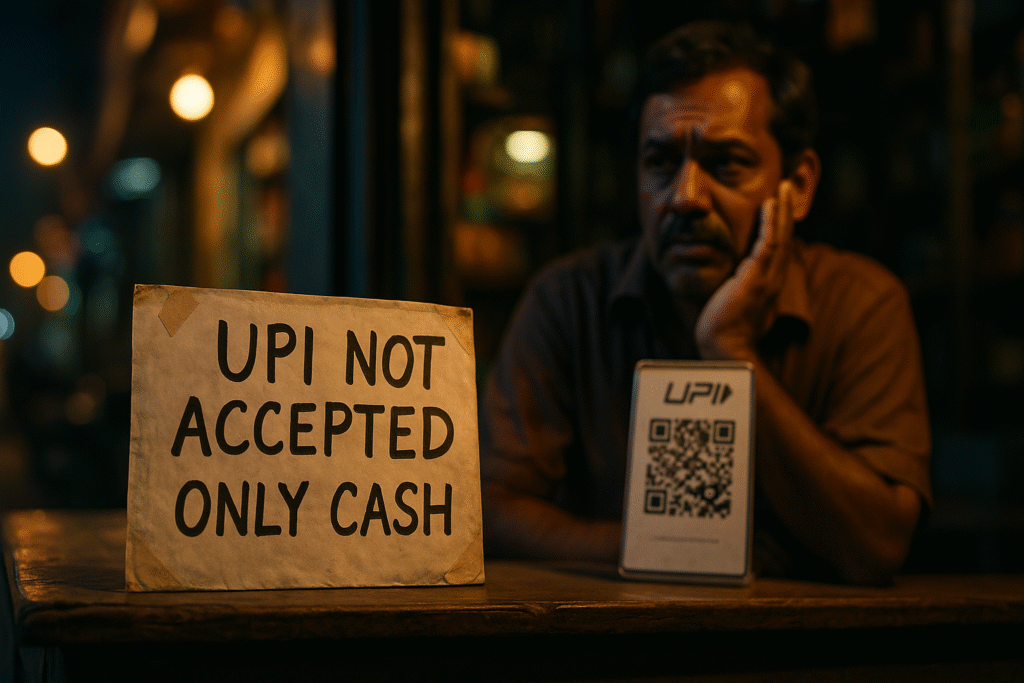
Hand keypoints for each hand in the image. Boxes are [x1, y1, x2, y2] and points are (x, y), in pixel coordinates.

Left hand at [695, 180, 794, 360]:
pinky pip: (769, 241)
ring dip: (783, 210)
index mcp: (768, 286)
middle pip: (785, 238)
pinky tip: (771, 203)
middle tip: (788, 189)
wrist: (725, 348)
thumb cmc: (723, 333)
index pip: (777, 251)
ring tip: (785, 188)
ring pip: (781, 235)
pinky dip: (771, 221)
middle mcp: (773, 279)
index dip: (780, 229)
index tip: (779, 210)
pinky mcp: (756, 275)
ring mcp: (767, 277)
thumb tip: (727, 286)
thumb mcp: (732, 306)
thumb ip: (734, 292)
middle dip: (787, 213)